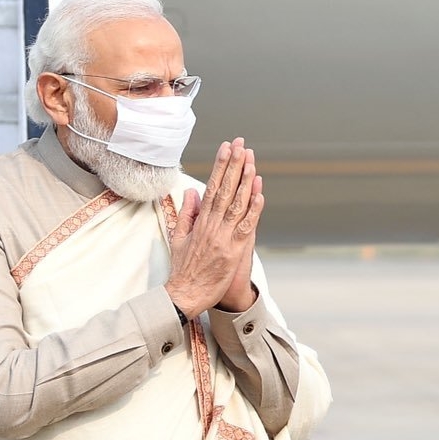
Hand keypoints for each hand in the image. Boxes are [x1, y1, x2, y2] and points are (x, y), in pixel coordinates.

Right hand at [166, 138, 262, 318]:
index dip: (220, 166)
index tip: (226, 148)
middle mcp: (212, 226)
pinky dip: (253, 209)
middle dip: (234, 165)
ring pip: (237, 204)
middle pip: (225, 189)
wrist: (184, 295)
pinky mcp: (234, 251)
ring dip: (245, 180)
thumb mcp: (179, 237)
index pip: (212, 187)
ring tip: (251, 160)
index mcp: (199, 221)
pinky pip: (245, 227)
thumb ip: (187, 214)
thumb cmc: (183, 269)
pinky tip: (259, 192)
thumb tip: (192, 191)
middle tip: (241, 144)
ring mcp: (223, 237)